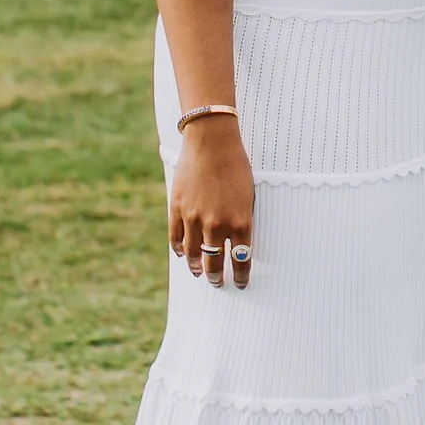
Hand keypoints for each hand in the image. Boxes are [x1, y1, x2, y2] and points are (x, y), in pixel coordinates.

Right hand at [170, 115, 254, 284]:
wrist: (211, 141)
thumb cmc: (236, 165)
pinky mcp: (177, 208)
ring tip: (199, 271)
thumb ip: (242, 220)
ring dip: (196, 266)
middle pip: (215, 262)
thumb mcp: (248, 195)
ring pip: (193, 254)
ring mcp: (194, 217)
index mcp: (240, 221)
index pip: (241, 259)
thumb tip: (237, 242)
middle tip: (218, 281)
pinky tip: (182, 254)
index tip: (240, 283)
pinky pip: (176, 237)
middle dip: (217, 276)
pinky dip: (179, 249)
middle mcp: (217, 224)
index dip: (241, 275)